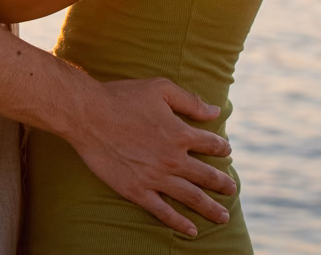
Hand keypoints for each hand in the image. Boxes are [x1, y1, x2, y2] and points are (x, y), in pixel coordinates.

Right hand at [66, 78, 235, 235]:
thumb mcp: (160, 89)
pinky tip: (191, 230)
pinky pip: (163, 211)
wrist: (88, 115)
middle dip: (223, 183)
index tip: (226, 151)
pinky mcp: (137, 190)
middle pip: (206, 175)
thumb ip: (189, 101)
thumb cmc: (122, 97)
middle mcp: (172, 159)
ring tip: (223, 217)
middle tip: (232, 189)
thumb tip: (215, 111)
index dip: (221, 147)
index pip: (210, 143)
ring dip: (210, 208)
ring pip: (191, 197)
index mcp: (180, 133)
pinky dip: (179, 223)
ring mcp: (155, 177)